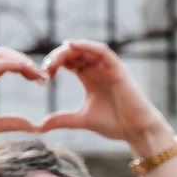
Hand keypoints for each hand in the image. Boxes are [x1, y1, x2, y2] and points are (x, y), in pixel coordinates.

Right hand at [0, 48, 52, 170]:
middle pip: (5, 54)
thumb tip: (34, 126)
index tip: (42, 80)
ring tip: (38, 73)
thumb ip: (12, 122)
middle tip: (44, 76)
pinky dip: (10, 64)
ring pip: (0, 55)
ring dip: (22, 61)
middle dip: (26, 62)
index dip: (25, 68)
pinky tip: (25, 70)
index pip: (7, 64)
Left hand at [33, 40, 176, 176]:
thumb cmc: (114, 124)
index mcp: (88, 77)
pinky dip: (88, 46)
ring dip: (68, 51)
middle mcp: (97, 69)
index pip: (67, 62)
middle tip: (45, 68)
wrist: (136, 130)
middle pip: (73, 53)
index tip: (42, 77)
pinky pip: (102, 51)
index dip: (53, 64)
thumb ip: (62, 119)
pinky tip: (72, 46)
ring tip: (55, 58)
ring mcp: (108, 67)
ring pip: (85, 49)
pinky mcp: (117, 69)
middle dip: (57, 57)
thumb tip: (40, 125)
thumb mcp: (82, 120)